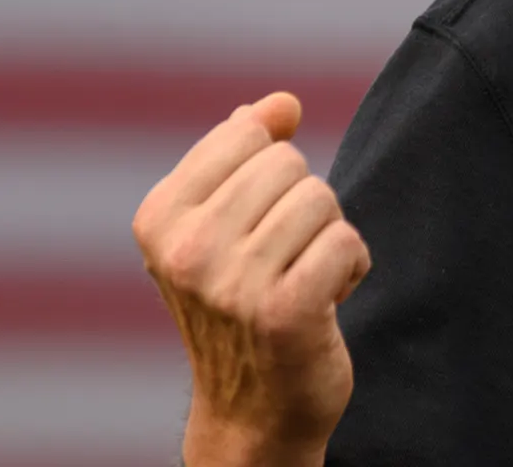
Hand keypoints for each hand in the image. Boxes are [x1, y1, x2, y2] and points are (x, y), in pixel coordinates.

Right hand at [132, 93, 371, 466]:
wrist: (254, 409)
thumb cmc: (245, 303)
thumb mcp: (225, 224)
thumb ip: (245, 152)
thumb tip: (281, 102)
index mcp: (159, 218)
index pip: (248, 132)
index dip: (274, 173)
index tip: (256, 226)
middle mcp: (185, 250)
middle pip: (290, 164)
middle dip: (304, 205)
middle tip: (284, 259)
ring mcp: (231, 282)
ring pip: (322, 199)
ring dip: (329, 237)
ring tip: (303, 280)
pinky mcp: (284, 310)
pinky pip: (347, 241)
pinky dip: (352, 266)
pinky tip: (327, 301)